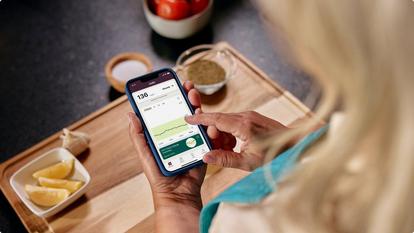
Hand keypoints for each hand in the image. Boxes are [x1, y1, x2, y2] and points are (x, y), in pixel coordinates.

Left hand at [127, 81, 235, 232]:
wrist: (176, 194)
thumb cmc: (158, 175)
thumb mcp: (144, 153)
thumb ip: (138, 135)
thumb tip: (130, 114)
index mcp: (165, 134)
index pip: (168, 111)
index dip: (169, 96)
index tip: (170, 83)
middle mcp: (180, 134)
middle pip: (184, 111)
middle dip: (186, 96)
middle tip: (186, 85)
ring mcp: (193, 139)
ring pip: (197, 118)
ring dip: (196, 105)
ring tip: (194, 95)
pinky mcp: (204, 147)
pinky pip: (207, 134)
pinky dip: (208, 125)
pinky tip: (206, 118)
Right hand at [185, 111, 288, 170]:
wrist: (295, 146)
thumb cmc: (274, 155)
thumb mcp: (248, 162)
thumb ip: (225, 159)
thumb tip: (206, 157)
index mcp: (243, 125)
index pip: (216, 119)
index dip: (200, 119)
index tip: (188, 118)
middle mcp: (246, 116)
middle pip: (219, 120)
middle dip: (212, 132)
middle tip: (212, 146)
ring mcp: (250, 115)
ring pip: (227, 121)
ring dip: (222, 134)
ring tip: (227, 149)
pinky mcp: (253, 118)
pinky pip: (235, 122)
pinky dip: (230, 132)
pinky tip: (234, 145)